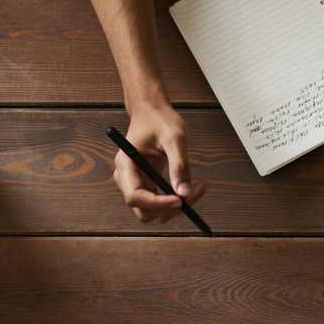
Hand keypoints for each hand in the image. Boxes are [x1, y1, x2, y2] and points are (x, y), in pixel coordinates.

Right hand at [114, 103, 205, 223]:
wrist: (152, 112)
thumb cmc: (160, 120)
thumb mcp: (175, 139)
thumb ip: (179, 166)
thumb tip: (185, 194)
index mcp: (126, 165)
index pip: (135, 196)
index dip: (157, 203)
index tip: (180, 200)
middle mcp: (126, 178)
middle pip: (143, 210)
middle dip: (169, 208)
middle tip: (194, 194)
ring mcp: (136, 183)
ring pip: (153, 212)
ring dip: (176, 207)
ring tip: (198, 187)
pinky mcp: (147, 185)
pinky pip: (160, 203)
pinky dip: (177, 200)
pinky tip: (192, 186)